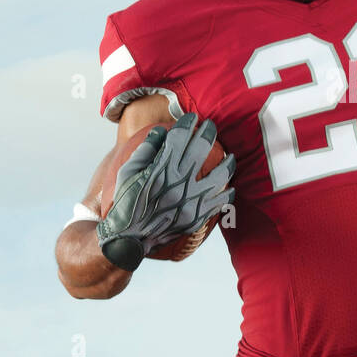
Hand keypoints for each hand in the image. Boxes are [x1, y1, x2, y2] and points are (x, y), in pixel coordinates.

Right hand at [97, 111, 236, 270]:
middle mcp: (179, 183)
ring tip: (230, 156)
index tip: (192, 117)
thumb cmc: (125, 204)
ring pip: (219, 175)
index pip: (179, 138)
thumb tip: (161, 131)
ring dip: (227, 162)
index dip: (187, 124)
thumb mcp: (127, 174)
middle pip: (200, 149)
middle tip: (210, 126)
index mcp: (161, 170)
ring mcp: (190, 201)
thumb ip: (145, 151)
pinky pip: (219, 202)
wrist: (129, 239)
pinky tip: (230, 186)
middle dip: (207, 132)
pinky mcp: (196, 217)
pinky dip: (227, 192)